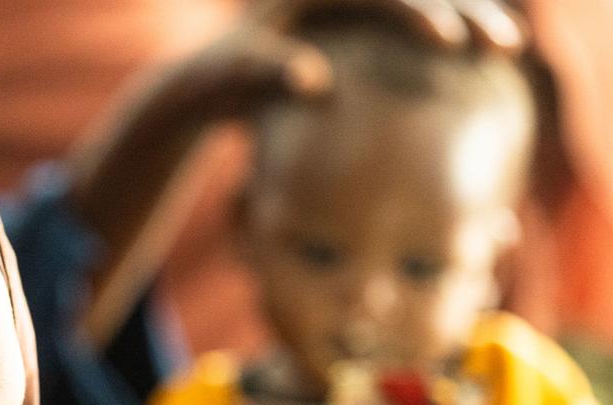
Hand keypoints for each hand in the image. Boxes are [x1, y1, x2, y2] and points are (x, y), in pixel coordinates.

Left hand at [177, 0, 526, 117]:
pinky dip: (454, 28)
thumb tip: (315, 82)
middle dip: (464, 10)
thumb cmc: (220, 80)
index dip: (417, 12)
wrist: (214, 79)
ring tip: (505, 48)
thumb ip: (272, 70)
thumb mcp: (237, 74)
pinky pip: (418, 16)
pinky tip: (490, 56)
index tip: (450, 45)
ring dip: (470, 16)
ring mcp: (353, 1)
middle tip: (501, 46)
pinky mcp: (362, 20)